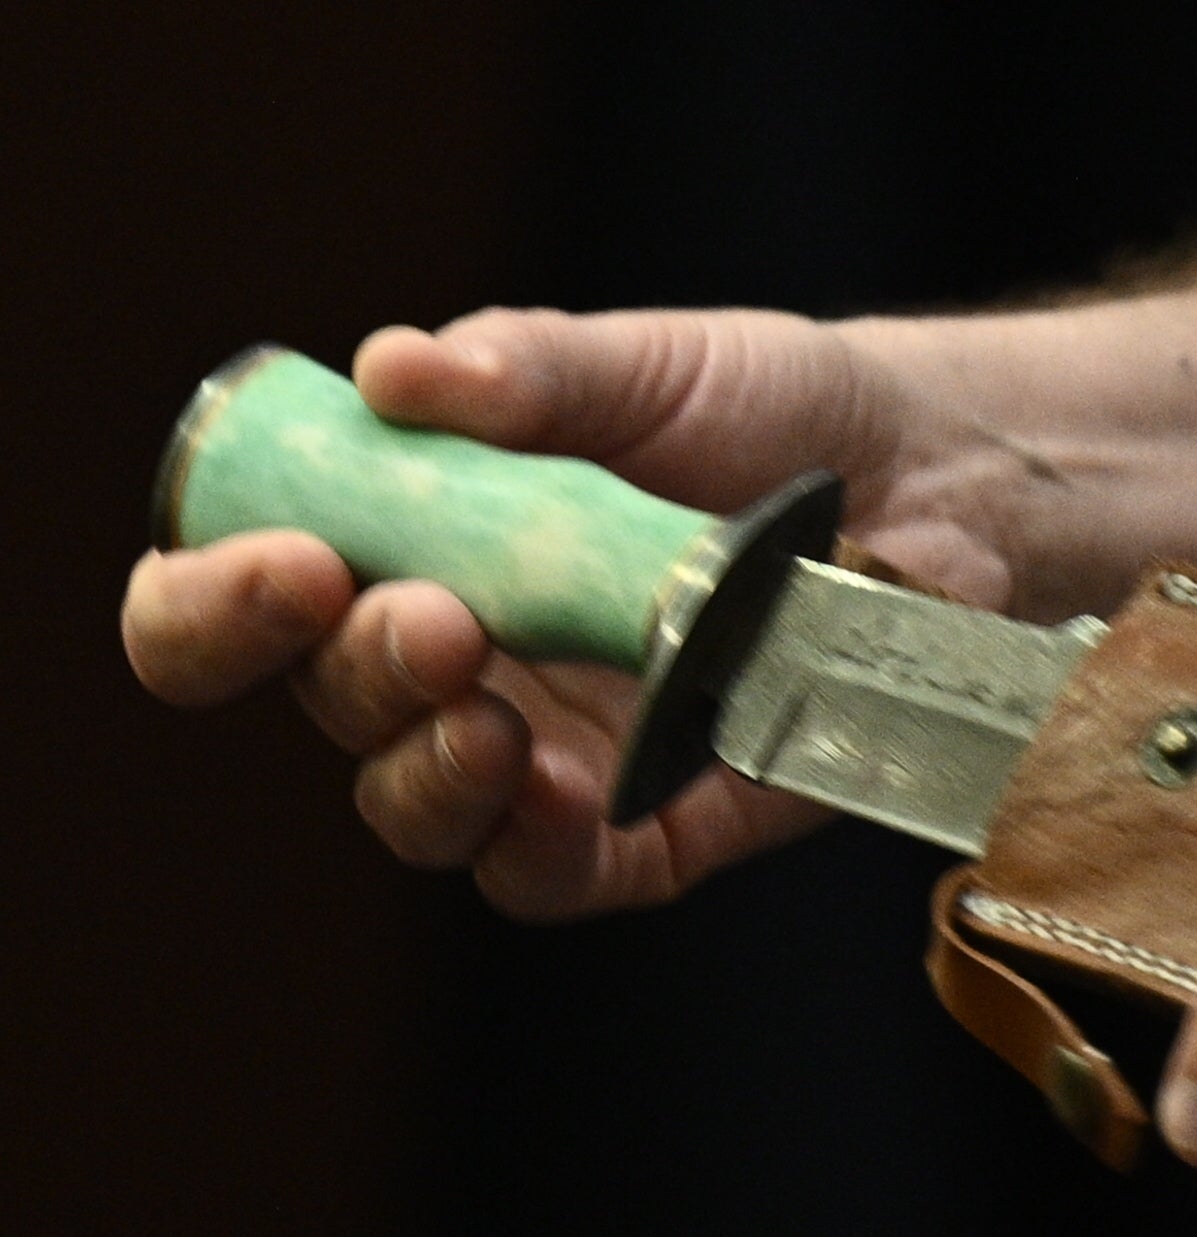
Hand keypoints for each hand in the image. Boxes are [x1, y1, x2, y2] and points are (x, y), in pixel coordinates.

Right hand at [120, 308, 1075, 919]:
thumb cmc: (776, 413)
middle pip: (331, 704)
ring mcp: (557, 749)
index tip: (279, 557)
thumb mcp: (648, 364)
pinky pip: (558, 871)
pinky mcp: (656, 823)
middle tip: (424, 617)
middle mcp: (465, 659)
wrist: (941, 477)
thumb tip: (394, 371)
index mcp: (420, 544)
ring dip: (422, 768)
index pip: (255, 594)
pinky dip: (534, 843)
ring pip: (423, 806)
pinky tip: (551, 788)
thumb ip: (526, 368)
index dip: (215, 596)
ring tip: (480, 706)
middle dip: (345, 668)